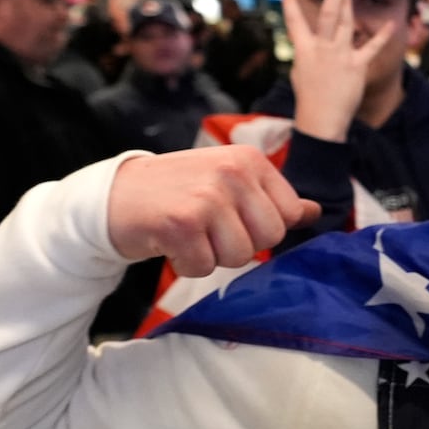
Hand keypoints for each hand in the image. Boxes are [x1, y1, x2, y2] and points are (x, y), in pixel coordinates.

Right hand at [107, 145, 321, 276]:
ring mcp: (207, 197)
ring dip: (211, 256)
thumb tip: (314, 212)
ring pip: (238, 257)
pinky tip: (170, 242)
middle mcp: (231, 172)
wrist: (114, 195)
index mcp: (250, 161)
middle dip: (239, 245)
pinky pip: (203, 267)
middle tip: (208, 229)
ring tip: (188, 233)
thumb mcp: (229, 184)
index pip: (288, 216)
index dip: (261, 229)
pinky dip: (185, 264)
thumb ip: (272, 198)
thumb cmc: (178, 192)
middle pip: (268, 239)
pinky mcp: (181, 223)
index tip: (232, 218)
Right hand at [282, 0, 397, 140]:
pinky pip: (371, 49)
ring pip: (346, 24)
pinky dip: (382, 37)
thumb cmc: (309, 98)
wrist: (321, 119)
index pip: (295, 24)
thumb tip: (311, 45)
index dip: (290, 6)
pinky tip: (391, 24)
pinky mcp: (357, 66)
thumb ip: (307, 54)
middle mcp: (323, 49)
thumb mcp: (300, 72)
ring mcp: (341, 56)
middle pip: (328, 16)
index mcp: (304, 51)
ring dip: (349, 3)